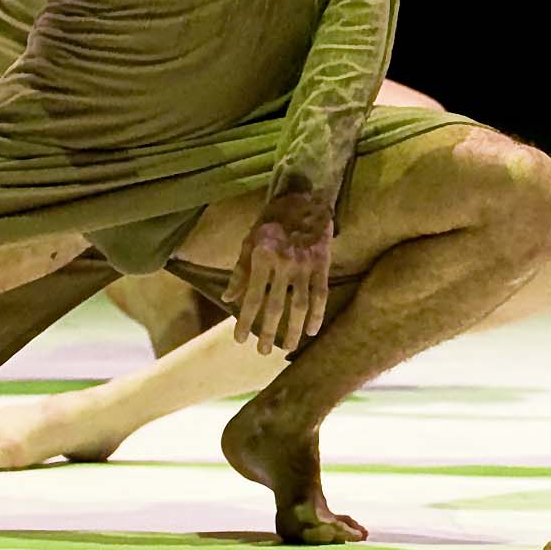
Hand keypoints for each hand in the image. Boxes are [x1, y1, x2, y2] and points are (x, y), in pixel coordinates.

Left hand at [224, 189, 336, 355]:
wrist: (305, 197)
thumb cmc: (272, 219)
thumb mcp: (249, 240)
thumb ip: (240, 271)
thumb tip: (228, 299)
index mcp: (262, 258)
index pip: (252, 298)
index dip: (246, 321)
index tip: (240, 339)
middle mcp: (284, 264)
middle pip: (276, 307)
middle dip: (268, 332)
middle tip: (262, 352)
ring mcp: (305, 266)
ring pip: (300, 305)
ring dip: (294, 329)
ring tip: (288, 347)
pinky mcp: (322, 264)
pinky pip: (320, 294)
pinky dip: (317, 314)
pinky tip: (313, 330)